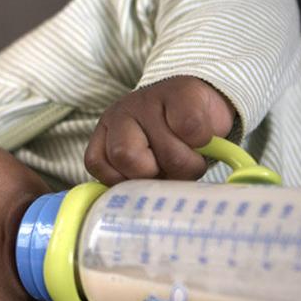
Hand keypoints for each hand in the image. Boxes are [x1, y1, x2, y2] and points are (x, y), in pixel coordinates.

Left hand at [85, 76, 234, 184]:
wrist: (202, 101)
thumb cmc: (171, 143)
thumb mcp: (146, 165)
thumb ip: (135, 182)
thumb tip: (146, 208)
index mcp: (105, 135)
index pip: (98, 164)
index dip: (127, 181)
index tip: (147, 180)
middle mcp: (121, 114)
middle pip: (126, 157)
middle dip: (155, 174)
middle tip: (170, 170)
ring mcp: (148, 101)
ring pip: (167, 151)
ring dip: (186, 163)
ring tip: (191, 154)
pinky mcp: (181, 93)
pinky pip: (190, 128)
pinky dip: (201, 141)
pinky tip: (202, 138)